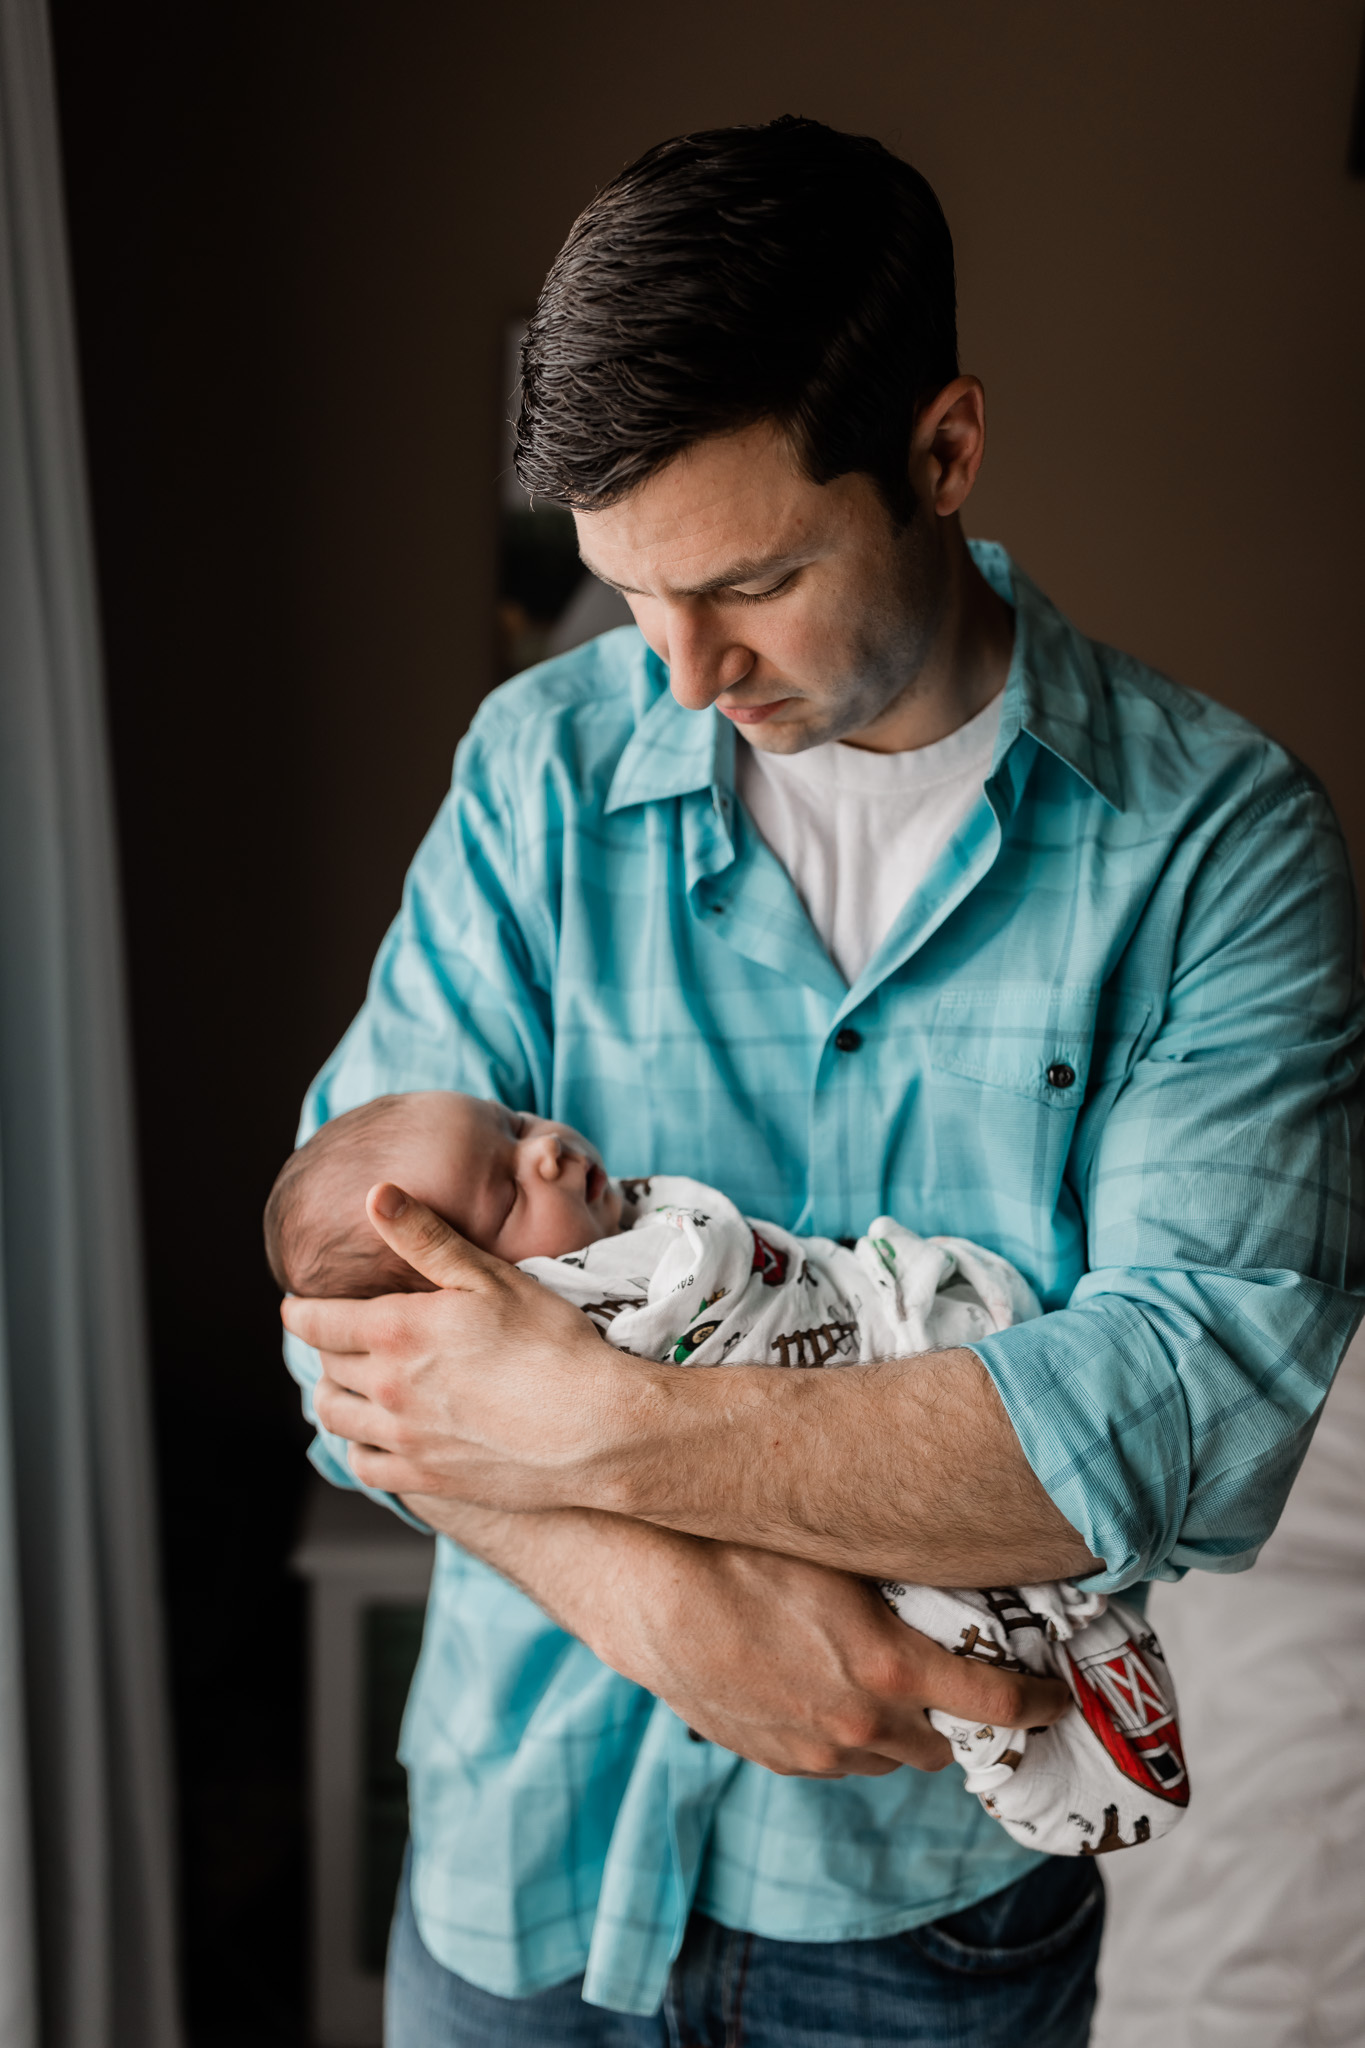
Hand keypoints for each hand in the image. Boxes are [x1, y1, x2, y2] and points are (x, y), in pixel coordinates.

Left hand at [282, 1184, 636, 1507]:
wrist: (595, 1427)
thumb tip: (376, 1195)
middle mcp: (386, 1387)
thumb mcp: (489, 1276)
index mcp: (395, 1330)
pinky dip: (358, 1446)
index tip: (297, 1306)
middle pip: (324, 1366)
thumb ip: (425, 1238)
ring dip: (333, 1396)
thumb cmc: (551, 1344)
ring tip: (346, 1383)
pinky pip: (364, 1465)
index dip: (301, 1310)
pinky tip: (375, 1433)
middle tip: (333, 1337)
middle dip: (323, 1348)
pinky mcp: (425, 1477)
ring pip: (335, 1417)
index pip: (315, 1320)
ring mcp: (403, 1438)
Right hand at [407, 1494, 1070, 1777]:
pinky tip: (835, 1691)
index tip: (1057, 1692)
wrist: (641, 1586)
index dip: (1037, 1699)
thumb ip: (901, 1581)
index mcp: (891, 1670)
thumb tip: (955, 1564)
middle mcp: (860, 1722)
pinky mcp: (769, 1756)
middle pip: (943, 1740)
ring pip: (887, 1754)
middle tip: (971, 1679)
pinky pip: (833, 1757)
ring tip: (898, 1684)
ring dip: (903, 1726)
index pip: (997, 1702)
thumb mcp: (838, 1552)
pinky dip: (850, 1733)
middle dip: (964, 1715)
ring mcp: (812, 1748)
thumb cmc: (739, 1547)